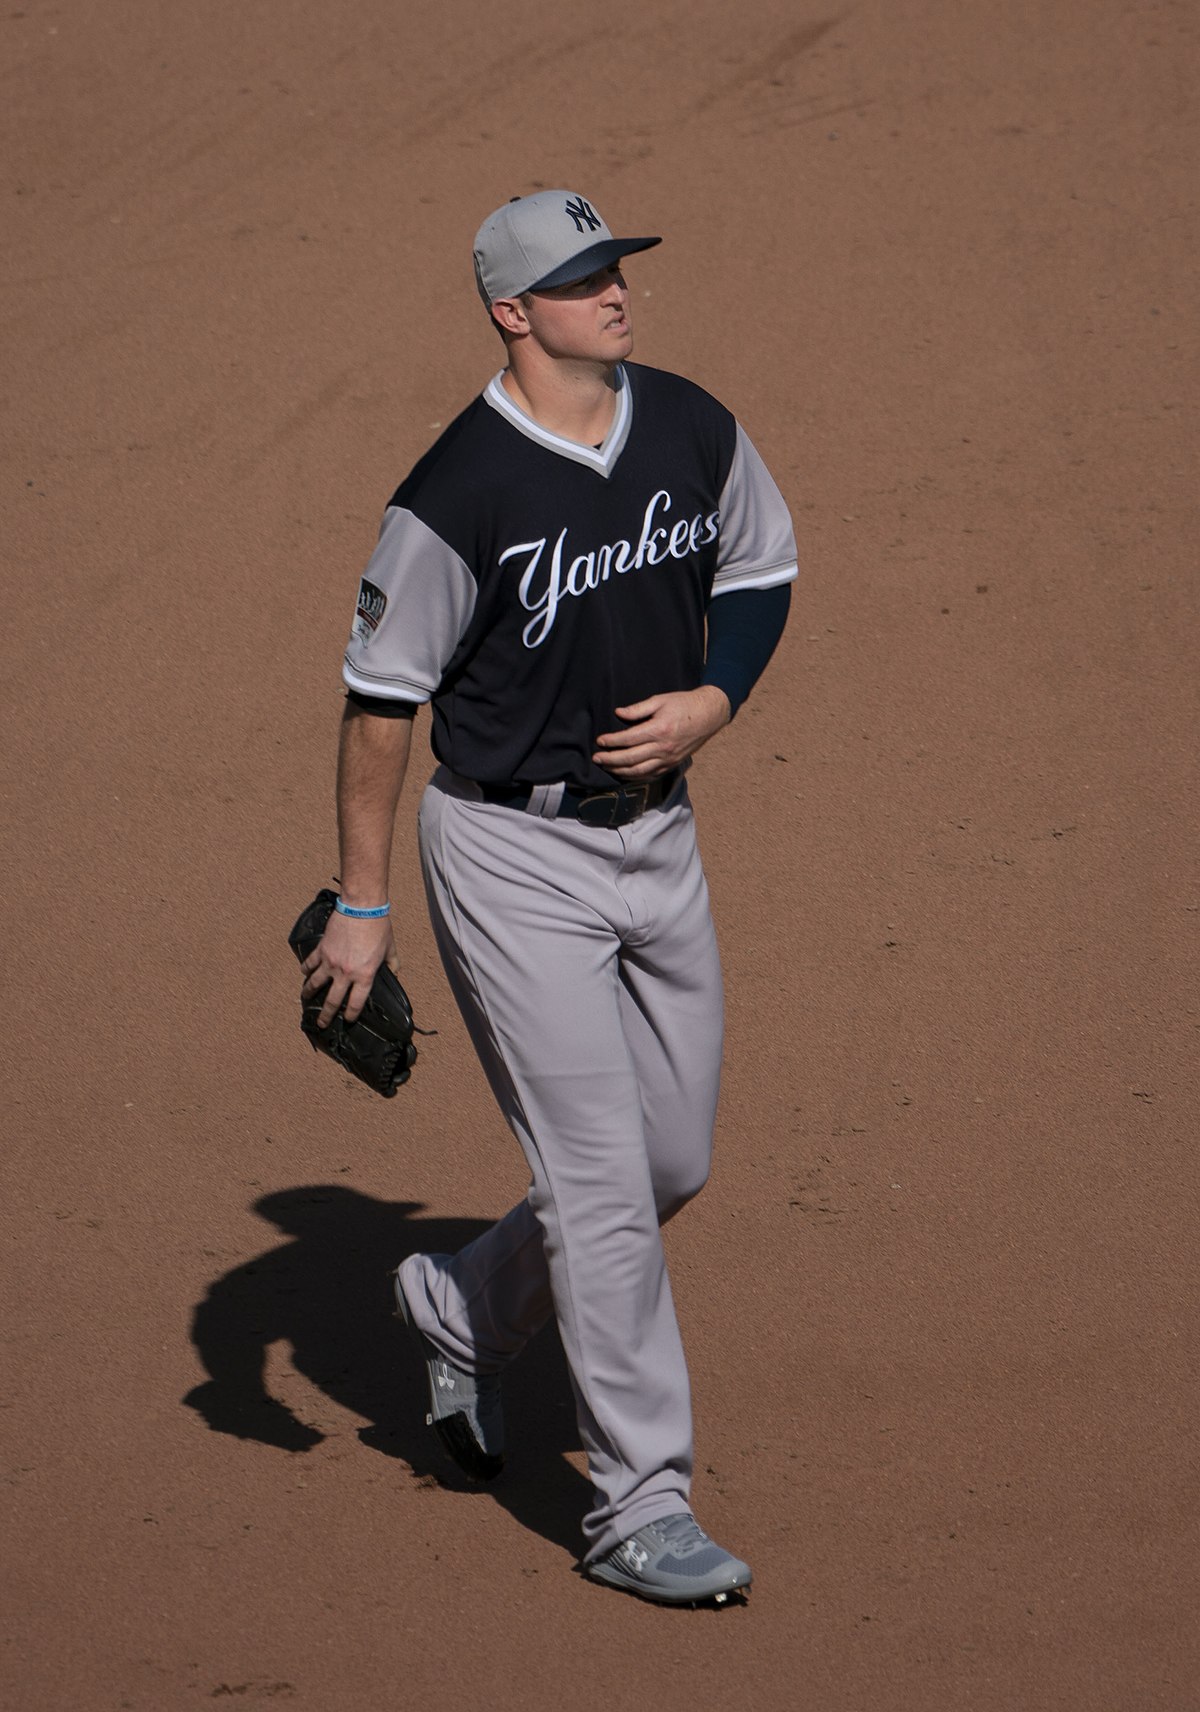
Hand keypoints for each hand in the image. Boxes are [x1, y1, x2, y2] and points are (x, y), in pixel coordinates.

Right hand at [300, 910, 398, 1026]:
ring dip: (309, 993)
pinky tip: (304, 973)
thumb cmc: (378, 927)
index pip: (355, 1003)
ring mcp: (330, 962)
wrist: (361, 908)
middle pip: (332, 1000)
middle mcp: (345, 973)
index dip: (351, 1015)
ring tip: (305, 999)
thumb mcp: (390, 948)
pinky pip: (310, 963)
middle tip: (322, 1023)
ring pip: (315, 984)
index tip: (348, 1020)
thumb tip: (395, 973)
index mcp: (364, 975)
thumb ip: (392, 964)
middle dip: (326, 1015)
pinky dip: (306, 969)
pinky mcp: (322, 949)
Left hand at [593, 686, 731, 780]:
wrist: (709, 715)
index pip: (629, 739)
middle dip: (610, 760)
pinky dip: (636, 777)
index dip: (612, 741)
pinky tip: (625, 773)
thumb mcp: (660, 700)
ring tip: (606, 767)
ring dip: (620, 771)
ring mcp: (668, 759)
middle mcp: (663, 748)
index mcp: (659, 730)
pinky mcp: (672, 764)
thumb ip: (638, 708)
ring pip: (639, 771)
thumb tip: (618, 713)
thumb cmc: (683, 704)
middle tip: (596, 758)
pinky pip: (651, 775)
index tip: (600, 741)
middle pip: (630, 759)